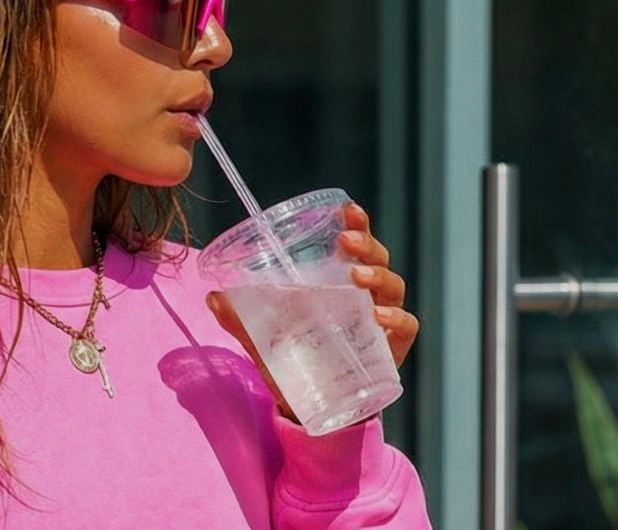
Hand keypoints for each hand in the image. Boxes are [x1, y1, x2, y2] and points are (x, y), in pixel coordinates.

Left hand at [208, 203, 419, 418]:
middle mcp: (367, 297)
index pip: (355, 245)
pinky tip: (379, 317)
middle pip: (378, 260)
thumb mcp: (265, 339)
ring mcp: (382, 322)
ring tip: (357, 277)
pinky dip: (397, 318)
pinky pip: (406, 326)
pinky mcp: (392, 349)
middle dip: (367, 244)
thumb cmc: (295, 362)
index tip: (347, 209)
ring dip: (378, 275)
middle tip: (346, 242)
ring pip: (394, 286)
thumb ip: (241, 319)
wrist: (310, 407)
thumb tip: (211, 296)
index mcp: (341, 284)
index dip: (357, 224)